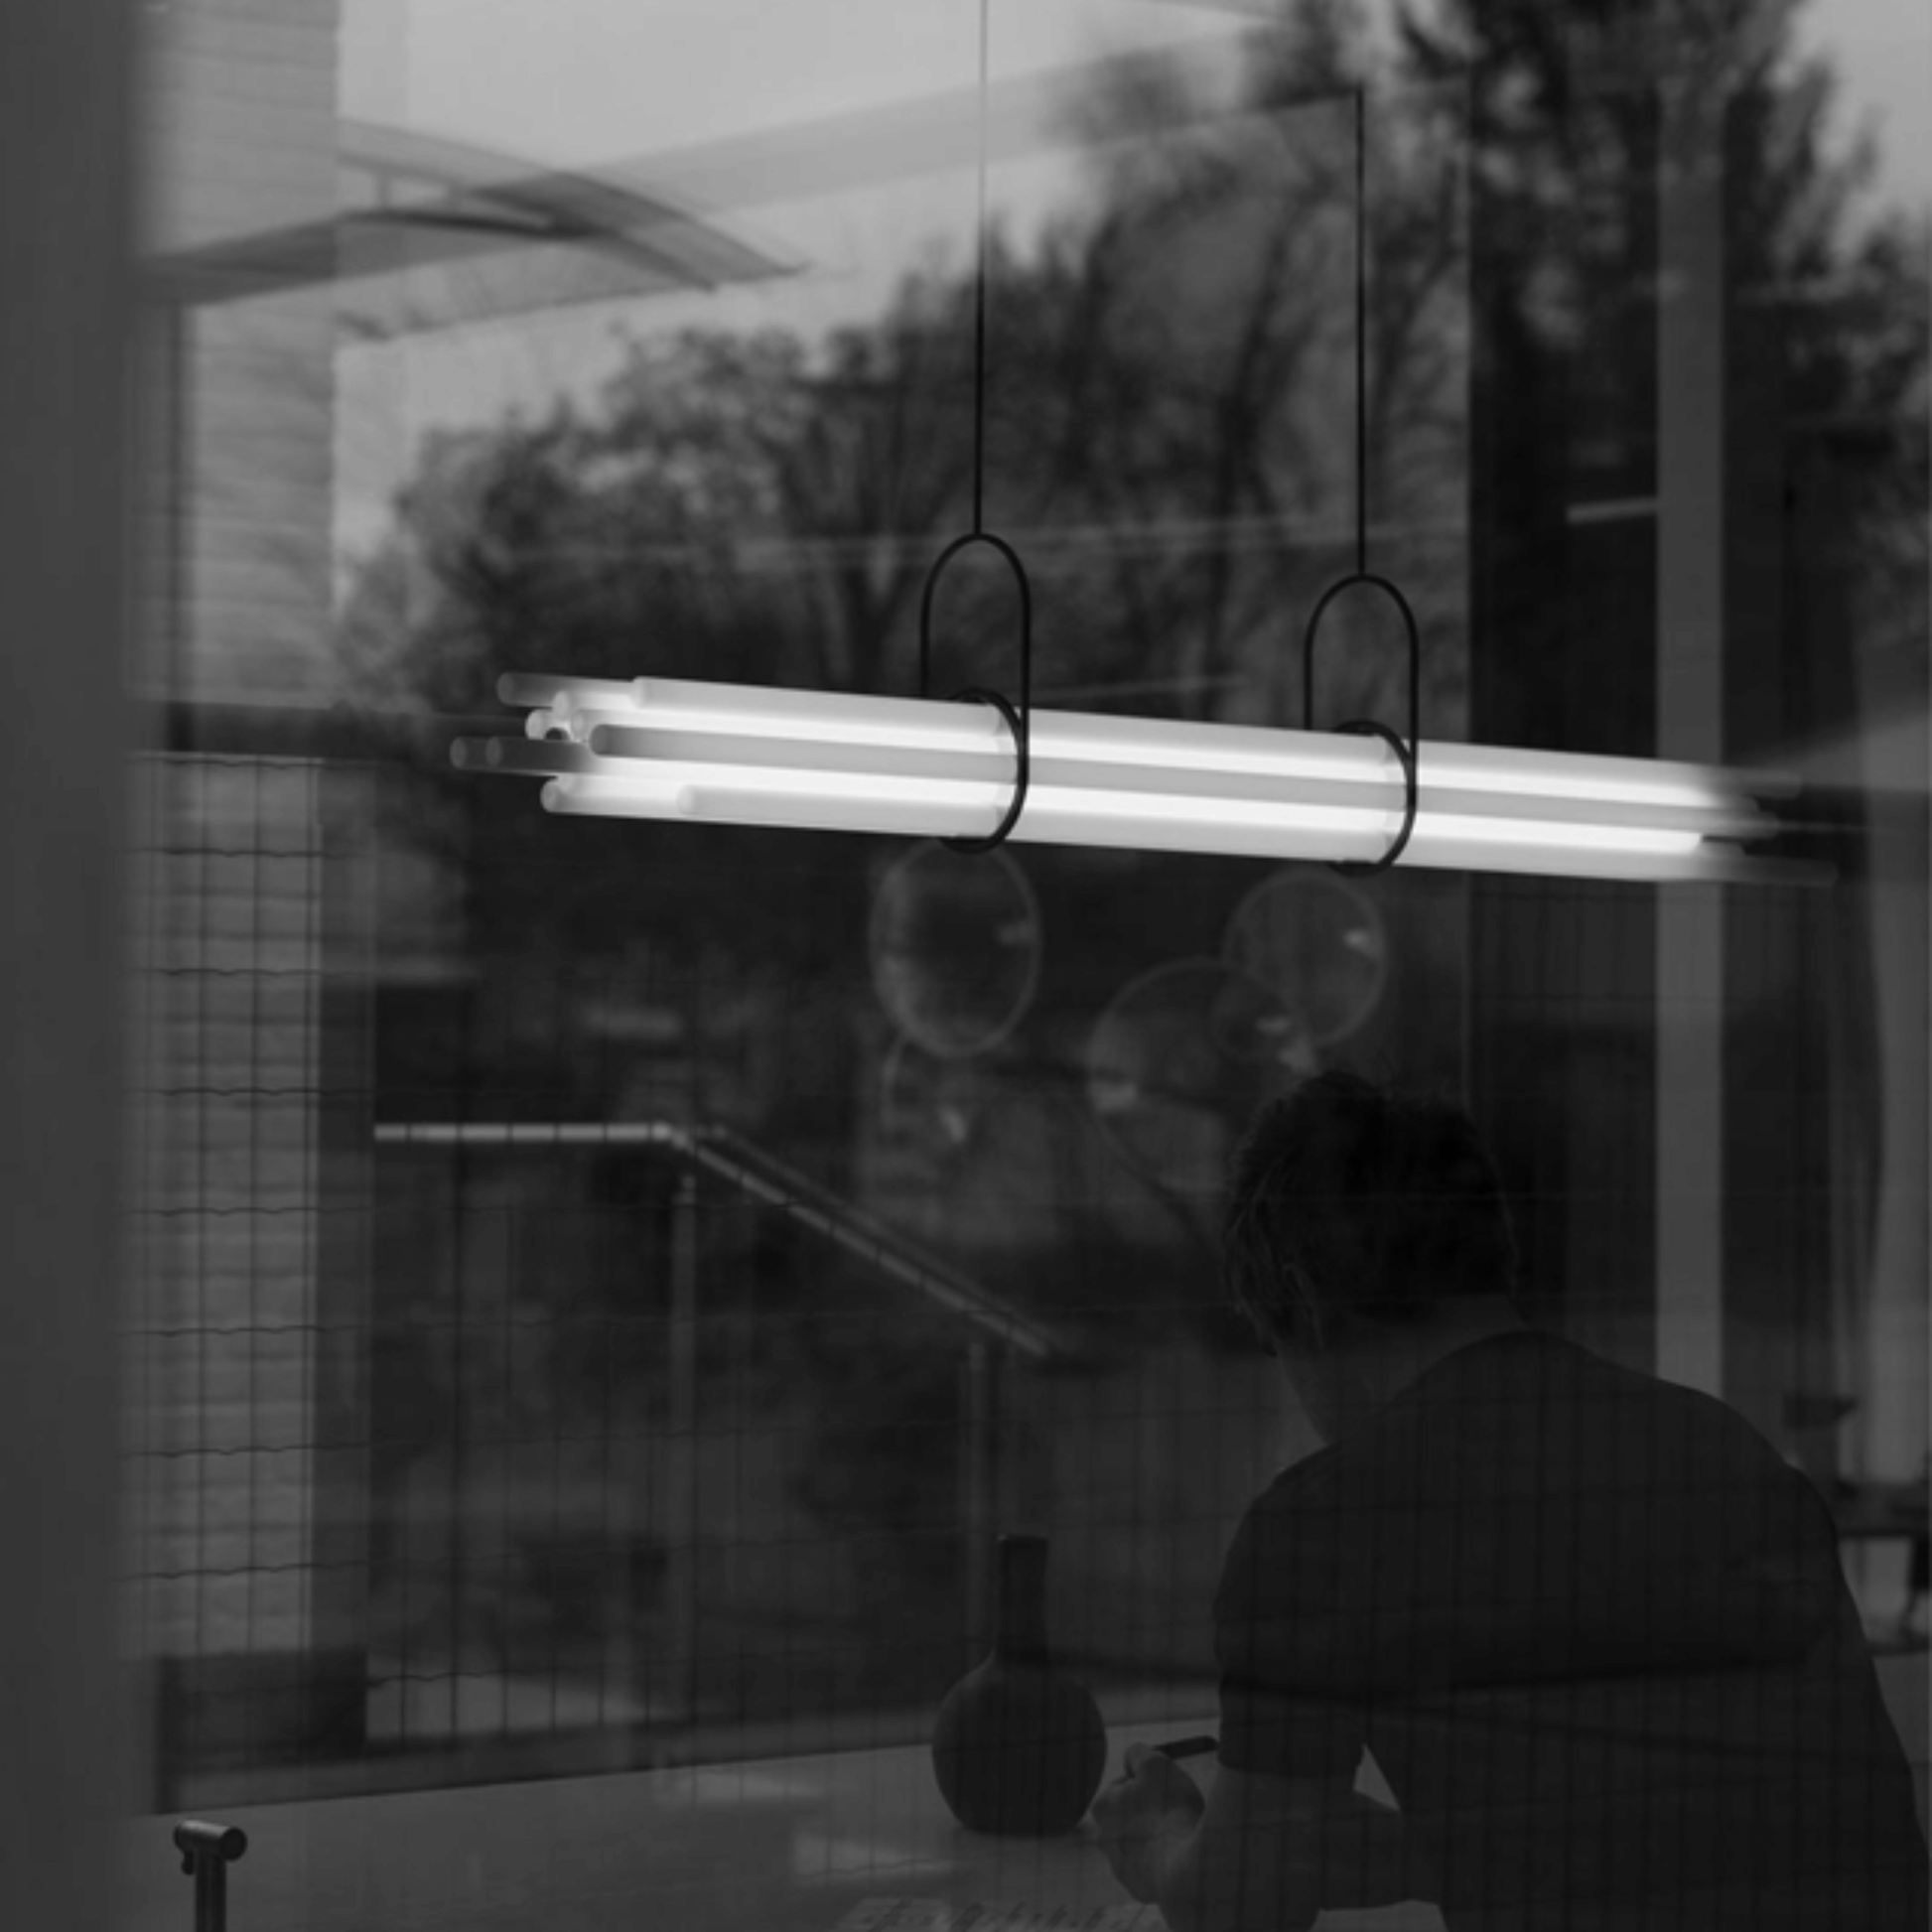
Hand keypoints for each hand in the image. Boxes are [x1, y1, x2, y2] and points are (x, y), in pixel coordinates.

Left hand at [1090, 1742, 1207, 1902]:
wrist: (1186, 1872)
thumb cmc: (1169, 1811)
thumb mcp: (1155, 1763)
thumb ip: (1138, 1753)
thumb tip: (1131, 1757)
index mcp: (1102, 1807)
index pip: (1125, 1784)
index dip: (1150, 1782)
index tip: (1167, 1790)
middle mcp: (1104, 1840)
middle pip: (1129, 1815)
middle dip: (1149, 1812)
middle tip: (1175, 1811)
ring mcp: (1121, 1869)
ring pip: (1141, 1843)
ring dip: (1158, 1838)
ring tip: (1180, 1836)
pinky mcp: (1140, 1891)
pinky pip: (1155, 1868)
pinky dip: (1167, 1862)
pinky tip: (1181, 1858)